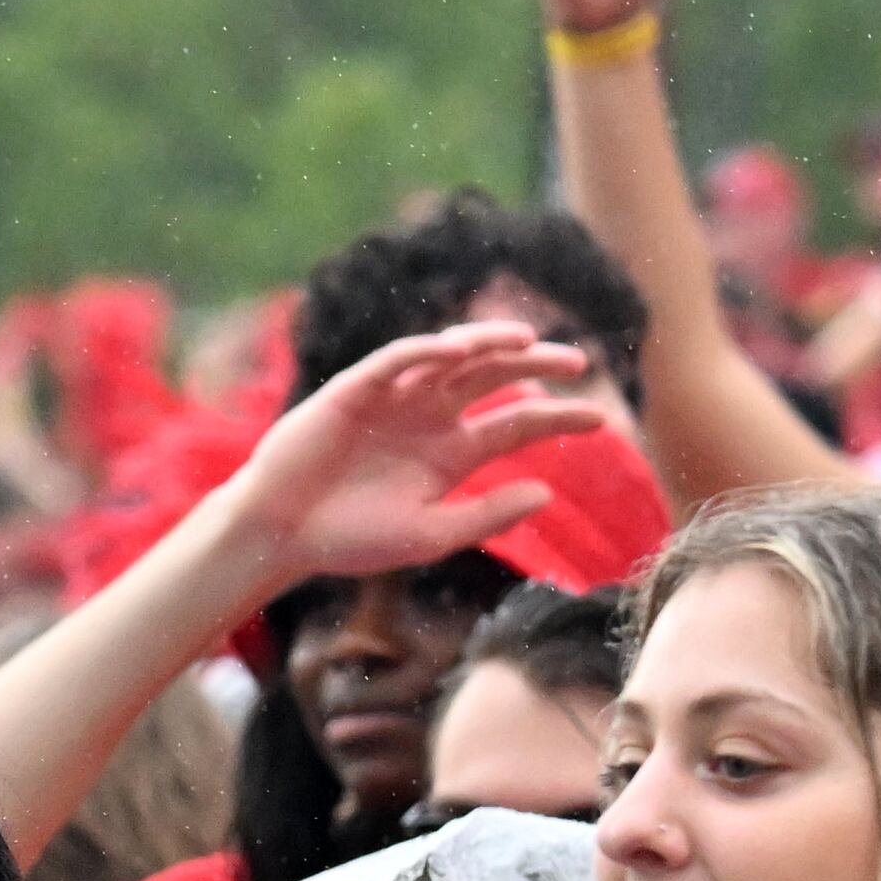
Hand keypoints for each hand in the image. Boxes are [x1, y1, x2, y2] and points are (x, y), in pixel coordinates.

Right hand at [210, 324, 609, 586]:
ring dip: (487, 344)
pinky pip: (397, 358)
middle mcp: (428, 418)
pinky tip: (457, 350)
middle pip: (494, 377)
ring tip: (525, 340)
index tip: (599, 420)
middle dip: (536, 365)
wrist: (280, 535)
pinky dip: (426, 350)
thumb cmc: (350, 541)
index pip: (515, 423)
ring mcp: (394, 399)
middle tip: (580, 361)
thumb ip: (487, 515)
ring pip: (451, 357)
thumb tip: (548, 493)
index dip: (558, 418)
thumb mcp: (430, 534)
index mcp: (450, 453)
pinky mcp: (355, 389)